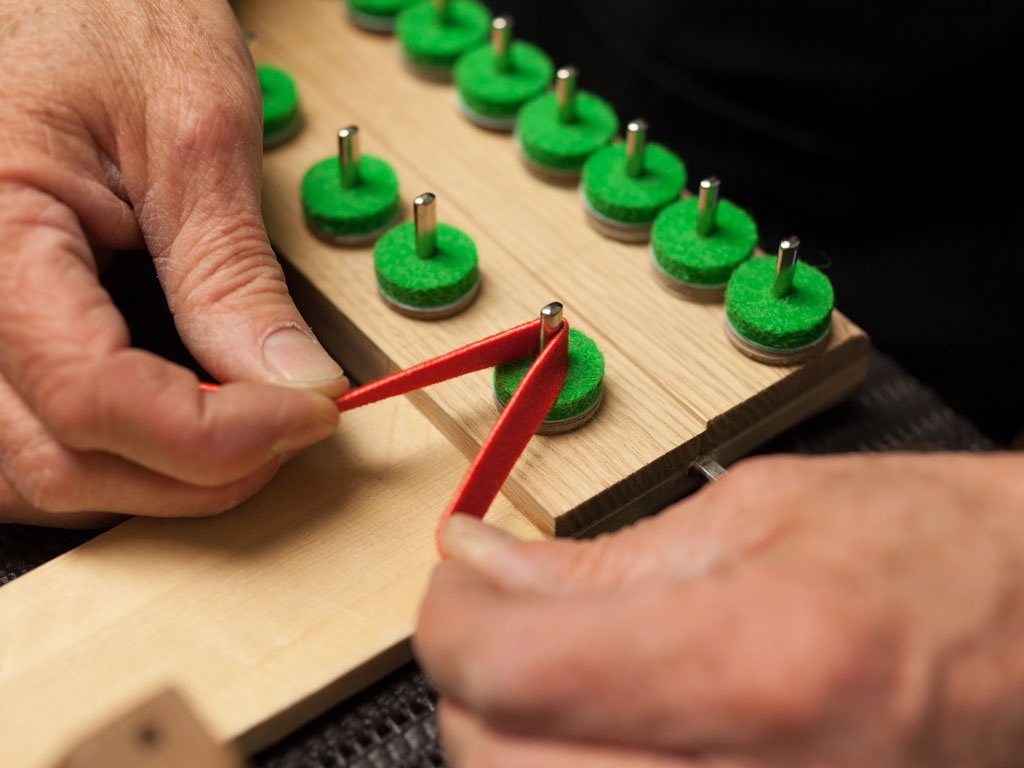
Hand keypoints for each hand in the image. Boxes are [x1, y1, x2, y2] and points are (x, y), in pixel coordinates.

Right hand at [0, 0, 346, 525]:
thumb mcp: (191, 129)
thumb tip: (293, 380)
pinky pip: (26, 434)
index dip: (218, 435)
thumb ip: (232, 270)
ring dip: (150, 477)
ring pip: (34, 470)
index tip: (310, 414)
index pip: (95, 396)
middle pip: (59, 460)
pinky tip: (177, 418)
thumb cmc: (99, 11)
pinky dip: (109, 451)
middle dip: (195, 472)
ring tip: (243, 426)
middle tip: (290, 427)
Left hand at [415, 453, 1023, 766]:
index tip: (459, 578)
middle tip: (501, 617)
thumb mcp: (761, 514)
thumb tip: (482, 565)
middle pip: (498, 764)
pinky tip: (601, 725)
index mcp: (749, 661)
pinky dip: (574, 767)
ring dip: (516, 737)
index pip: (509, 668)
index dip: (450, 616)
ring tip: (556, 671)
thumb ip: (600, 560)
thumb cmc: (935, 559)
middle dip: (473, 682)